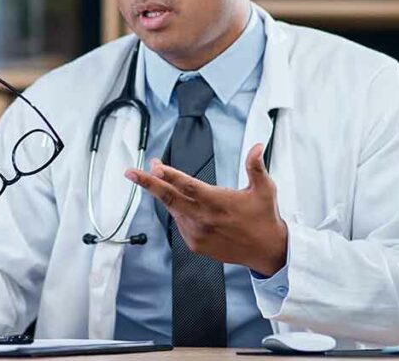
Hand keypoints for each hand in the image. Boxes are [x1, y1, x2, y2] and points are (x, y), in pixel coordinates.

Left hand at [124, 144, 287, 275]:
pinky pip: (180, 224)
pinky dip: (178, 212)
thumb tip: (256, 146)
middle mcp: (204, 218)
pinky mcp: (195, 244)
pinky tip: (185, 205)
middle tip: (131, 173)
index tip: (155, 167)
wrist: (267, 251)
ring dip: (165, 194)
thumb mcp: (265, 189)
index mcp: (218, 202)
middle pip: (170, 198)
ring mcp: (197, 233)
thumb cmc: (265, 218)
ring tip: (159, 178)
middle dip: (148, 184)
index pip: (189, 186)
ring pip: (174, 210)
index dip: (170, 176)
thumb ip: (256, 167)